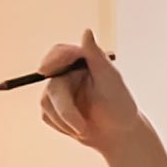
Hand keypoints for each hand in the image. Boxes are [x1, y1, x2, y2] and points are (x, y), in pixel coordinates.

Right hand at [37, 30, 150, 158]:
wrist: (118, 134)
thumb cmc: (120, 105)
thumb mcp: (111, 79)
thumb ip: (96, 56)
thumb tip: (86, 32)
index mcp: (82, 61)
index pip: (60, 53)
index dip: (51, 60)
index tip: (45, 71)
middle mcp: (67, 73)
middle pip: (53, 84)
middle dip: (66, 109)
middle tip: (80, 127)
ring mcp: (58, 91)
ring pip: (46, 102)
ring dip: (65, 120)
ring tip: (85, 129)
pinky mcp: (52, 108)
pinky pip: (47, 116)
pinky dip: (62, 127)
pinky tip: (78, 129)